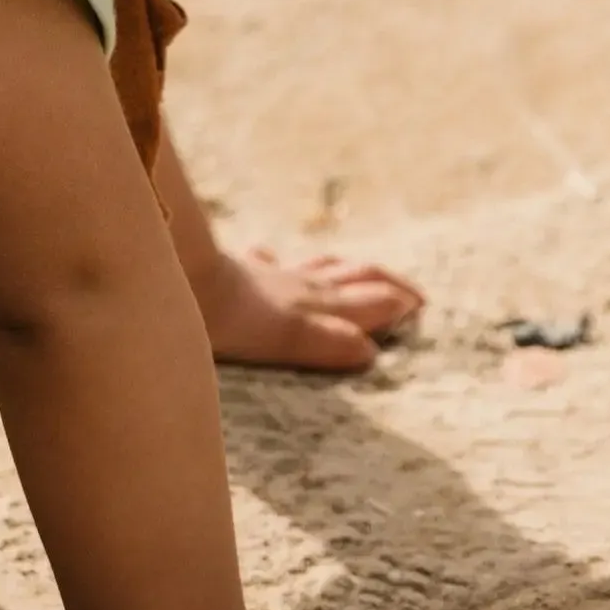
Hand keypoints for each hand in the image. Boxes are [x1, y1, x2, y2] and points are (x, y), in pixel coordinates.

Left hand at [189, 242, 424, 370]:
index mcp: (320, 303)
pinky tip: (269, 257)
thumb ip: (331, 342)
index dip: (399, 304)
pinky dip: (276, 262)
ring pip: (319, 268)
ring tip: (359, 272)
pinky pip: (264, 263)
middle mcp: (302, 285)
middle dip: (387, 284)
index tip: (424, 311)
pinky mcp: (239, 274)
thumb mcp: (291, 336)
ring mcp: (271, 277)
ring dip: (346, 271)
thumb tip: (371, 352)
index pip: (371, 300)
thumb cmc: (236, 318)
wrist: (186, 279)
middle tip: (412, 294)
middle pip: (355, 276)